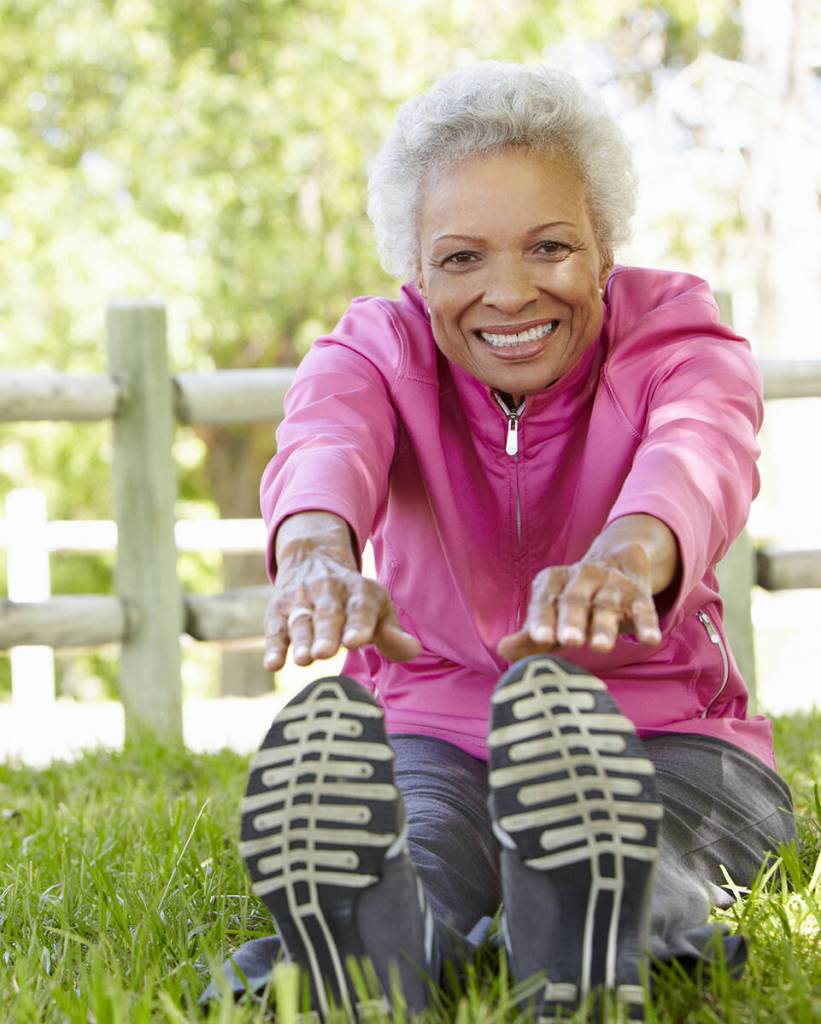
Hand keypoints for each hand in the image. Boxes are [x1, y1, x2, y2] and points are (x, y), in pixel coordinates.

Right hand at [263, 547, 420, 670]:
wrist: (314, 558)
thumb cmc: (356, 600)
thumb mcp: (378, 608)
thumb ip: (393, 633)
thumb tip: (414, 650)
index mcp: (359, 590)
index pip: (360, 608)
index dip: (358, 624)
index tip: (355, 642)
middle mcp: (329, 590)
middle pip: (328, 614)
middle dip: (326, 634)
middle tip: (325, 653)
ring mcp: (301, 599)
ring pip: (301, 620)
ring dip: (301, 640)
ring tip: (304, 660)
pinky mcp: (279, 609)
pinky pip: (275, 627)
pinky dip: (274, 645)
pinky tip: (273, 664)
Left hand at [497, 539, 662, 662]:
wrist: (619, 561)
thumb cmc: (574, 602)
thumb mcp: (551, 614)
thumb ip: (530, 635)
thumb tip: (503, 650)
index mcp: (553, 582)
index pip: (545, 601)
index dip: (542, 619)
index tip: (539, 638)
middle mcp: (581, 578)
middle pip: (575, 600)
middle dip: (571, 620)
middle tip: (569, 641)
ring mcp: (611, 584)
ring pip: (607, 605)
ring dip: (604, 626)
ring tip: (600, 647)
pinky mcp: (638, 594)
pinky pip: (643, 609)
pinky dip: (646, 624)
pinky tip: (649, 640)